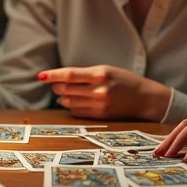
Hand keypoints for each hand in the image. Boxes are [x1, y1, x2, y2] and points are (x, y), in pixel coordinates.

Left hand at [38, 65, 171, 120]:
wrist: (145, 98)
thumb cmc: (124, 80)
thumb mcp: (106, 70)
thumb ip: (85, 74)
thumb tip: (61, 80)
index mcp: (100, 74)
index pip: (70, 75)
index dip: (53, 75)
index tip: (41, 76)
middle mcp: (98, 90)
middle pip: (66, 89)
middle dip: (56, 86)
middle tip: (55, 84)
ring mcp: (99, 105)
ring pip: (69, 102)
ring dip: (62, 97)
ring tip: (65, 93)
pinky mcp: (100, 116)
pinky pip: (77, 112)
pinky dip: (71, 107)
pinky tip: (74, 102)